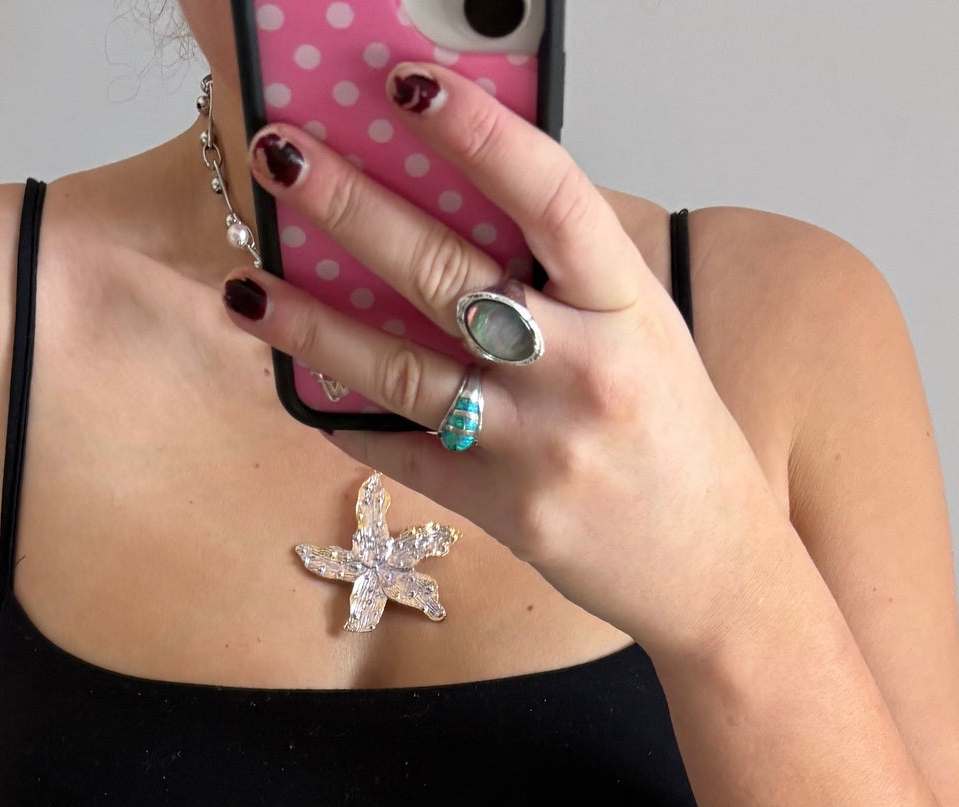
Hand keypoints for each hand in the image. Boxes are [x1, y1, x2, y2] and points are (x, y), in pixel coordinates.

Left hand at [221, 63, 787, 664]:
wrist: (713, 569)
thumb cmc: (675, 437)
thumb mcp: (646, 331)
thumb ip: (567, 276)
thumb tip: (462, 201)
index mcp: (626, 304)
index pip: (547, 194)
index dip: (476, 132)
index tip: (405, 86)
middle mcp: (583, 370)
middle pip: (445, 273)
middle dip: (351, 206)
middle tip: (281, 157)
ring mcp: (538, 446)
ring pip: (401, 370)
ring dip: (312, 325)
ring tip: (246, 286)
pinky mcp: (505, 512)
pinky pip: (408, 455)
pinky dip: (351, 424)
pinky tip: (302, 392)